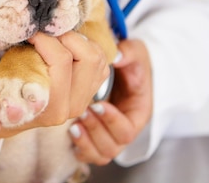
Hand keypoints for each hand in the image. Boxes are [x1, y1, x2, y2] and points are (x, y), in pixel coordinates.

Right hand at [0, 31, 109, 141]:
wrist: (9, 112)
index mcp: (50, 107)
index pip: (61, 60)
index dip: (45, 38)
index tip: (29, 32)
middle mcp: (72, 106)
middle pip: (87, 56)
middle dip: (66, 35)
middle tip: (45, 31)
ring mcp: (85, 98)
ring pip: (97, 57)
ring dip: (78, 41)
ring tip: (53, 37)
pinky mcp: (91, 89)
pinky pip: (101, 61)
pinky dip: (87, 47)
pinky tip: (65, 46)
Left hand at [68, 38, 152, 164]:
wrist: (126, 70)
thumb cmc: (132, 63)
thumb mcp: (135, 53)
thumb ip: (129, 53)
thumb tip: (117, 55)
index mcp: (137, 114)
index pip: (128, 130)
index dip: (112, 121)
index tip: (99, 104)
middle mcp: (124, 129)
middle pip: (113, 147)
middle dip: (96, 132)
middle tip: (84, 112)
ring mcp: (109, 135)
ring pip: (100, 155)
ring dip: (86, 142)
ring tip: (74, 124)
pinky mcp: (95, 136)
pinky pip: (89, 154)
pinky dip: (80, 148)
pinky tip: (71, 131)